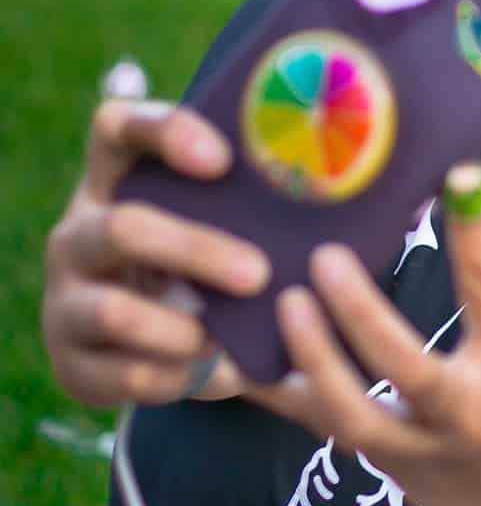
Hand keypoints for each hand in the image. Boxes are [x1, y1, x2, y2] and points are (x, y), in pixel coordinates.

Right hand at [41, 99, 267, 407]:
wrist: (152, 342)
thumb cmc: (209, 260)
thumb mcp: (226, 221)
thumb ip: (267, 200)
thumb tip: (389, 191)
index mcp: (119, 179)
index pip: (117, 126)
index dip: (164, 133)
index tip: (223, 158)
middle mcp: (81, 232)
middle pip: (123, 226)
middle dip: (196, 250)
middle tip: (259, 273)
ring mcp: (67, 299)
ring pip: (113, 311)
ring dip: (181, 330)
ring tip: (228, 340)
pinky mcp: (72, 363)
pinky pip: (124, 374)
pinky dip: (179, 379)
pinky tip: (219, 375)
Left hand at [250, 165, 480, 505]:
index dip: (478, 233)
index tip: (458, 174)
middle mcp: (467, 415)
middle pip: (405, 367)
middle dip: (361, 313)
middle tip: (326, 253)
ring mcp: (417, 446)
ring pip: (351, 411)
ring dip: (311, 358)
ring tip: (284, 300)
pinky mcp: (383, 460)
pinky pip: (322, 427)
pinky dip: (277, 393)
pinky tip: (234, 348)